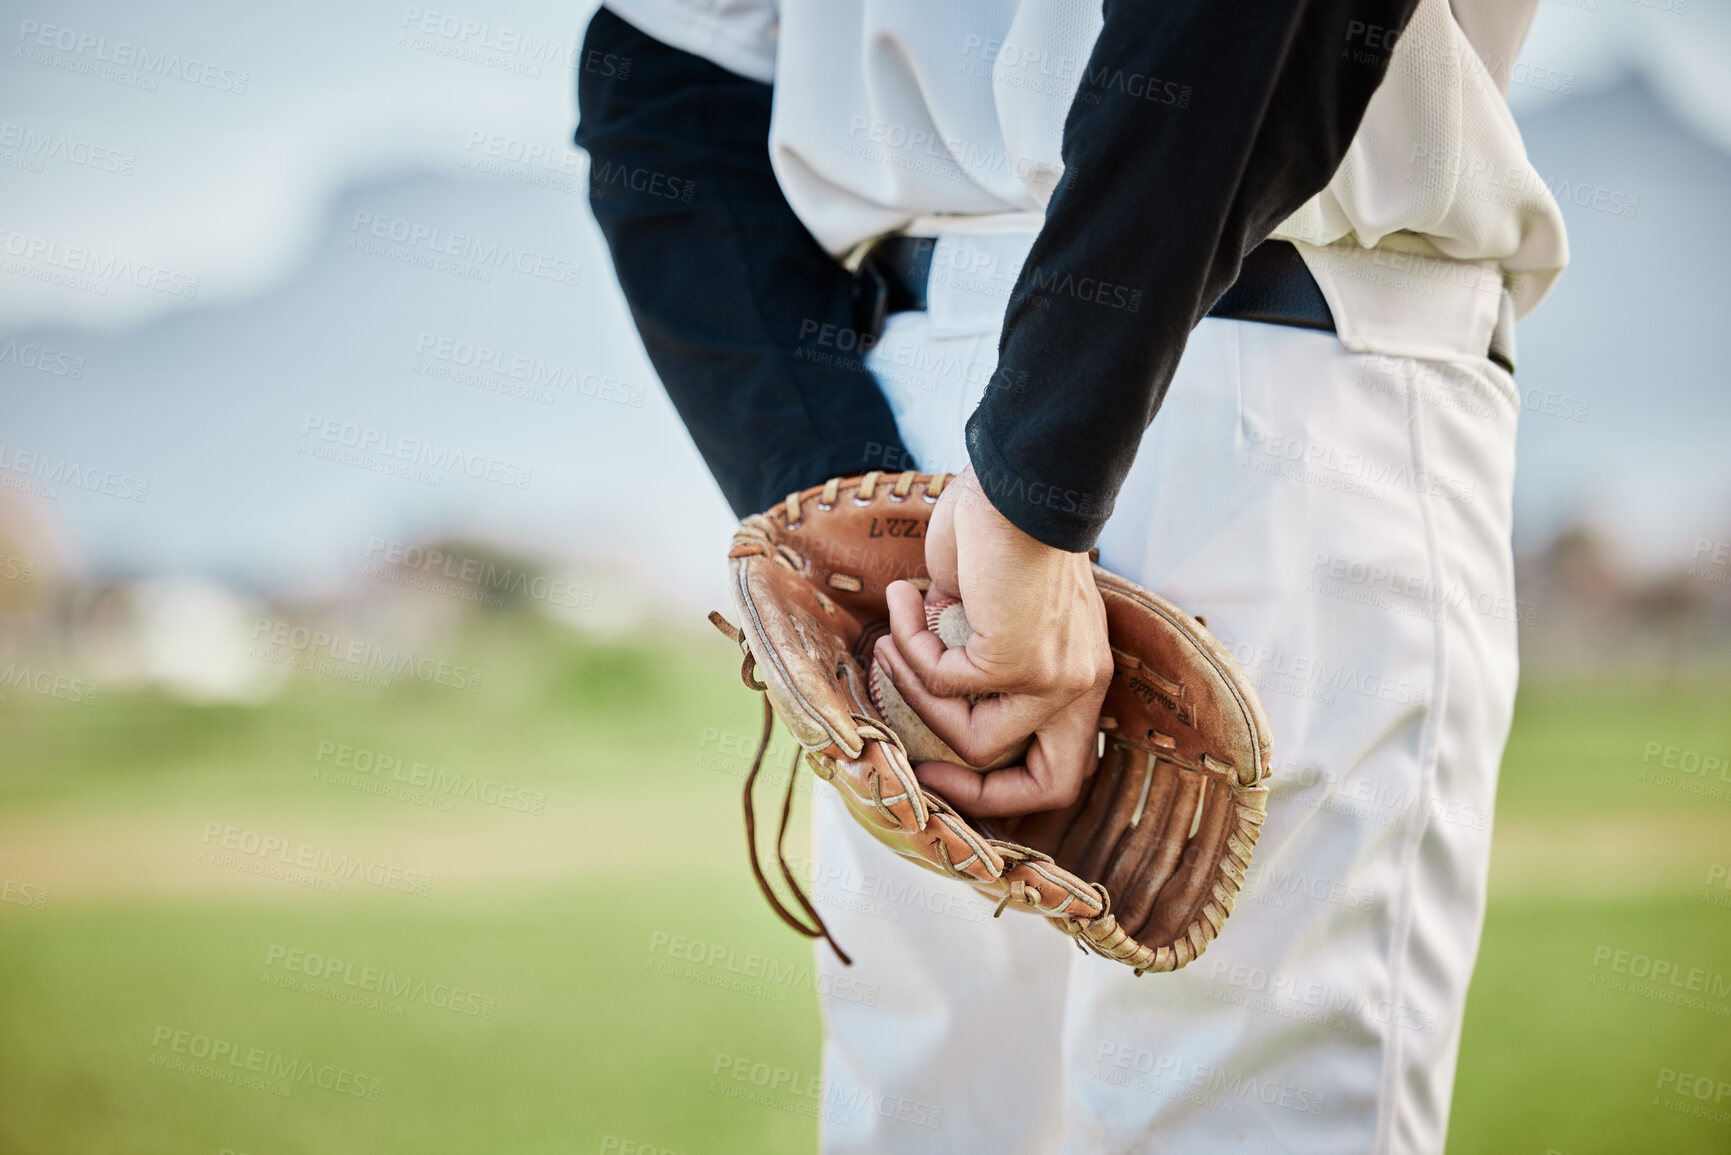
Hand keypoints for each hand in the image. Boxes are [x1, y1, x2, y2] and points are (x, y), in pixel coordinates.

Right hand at [872, 466, 1113, 816]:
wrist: (1015, 480)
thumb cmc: (1000, 525)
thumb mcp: (990, 608)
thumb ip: (973, 653)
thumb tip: (927, 683)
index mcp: (1081, 670)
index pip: (1064, 768)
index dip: (1005, 788)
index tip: (942, 766)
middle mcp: (1083, 682)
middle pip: (1053, 786)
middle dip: (978, 791)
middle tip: (922, 768)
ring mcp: (1059, 677)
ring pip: (976, 738)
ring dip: (916, 688)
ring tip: (893, 634)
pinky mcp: (1022, 660)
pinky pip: (946, 682)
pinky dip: (911, 645)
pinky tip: (906, 597)